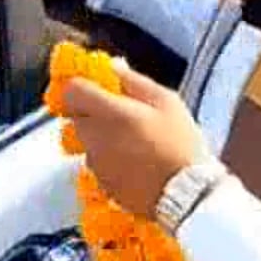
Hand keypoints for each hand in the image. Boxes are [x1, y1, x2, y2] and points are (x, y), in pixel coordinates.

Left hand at [63, 59, 210, 218]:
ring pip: (85, 141)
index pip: (72, 91)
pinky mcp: (102, 184)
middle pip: (76, 116)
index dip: (82, 86)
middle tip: (120, 114)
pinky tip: (133, 162)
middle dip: (91, 111)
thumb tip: (112, 66)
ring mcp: (96, 163)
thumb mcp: (166, 102)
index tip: (97, 88)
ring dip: (99, 136)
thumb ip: (133, 81)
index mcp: (109, 113)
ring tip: (131, 141)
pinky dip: (107, 158)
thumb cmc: (181, 143)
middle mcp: (95, 138)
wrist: (187, 195)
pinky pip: (96, 163)